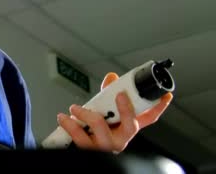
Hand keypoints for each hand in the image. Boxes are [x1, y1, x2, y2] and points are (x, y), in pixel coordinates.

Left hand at [57, 72, 172, 152]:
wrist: (77, 151)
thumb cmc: (89, 132)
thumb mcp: (102, 113)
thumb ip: (107, 95)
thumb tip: (112, 78)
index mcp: (125, 129)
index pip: (148, 120)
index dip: (159, 108)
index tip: (165, 96)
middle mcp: (119, 140)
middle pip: (131, 126)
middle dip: (126, 110)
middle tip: (118, 94)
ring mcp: (106, 147)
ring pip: (102, 129)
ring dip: (86, 115)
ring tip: (75, 108)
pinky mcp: (90, 151)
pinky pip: (80, 138)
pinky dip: (70, 125)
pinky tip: (64, 118)